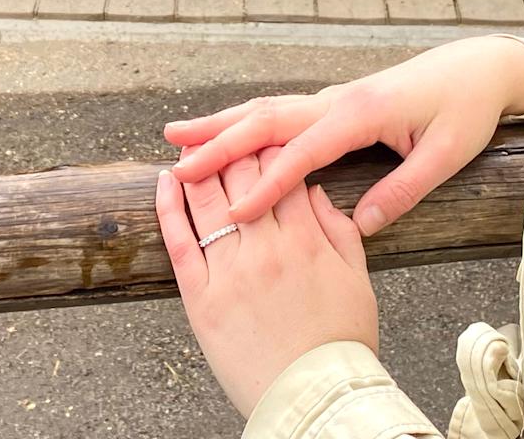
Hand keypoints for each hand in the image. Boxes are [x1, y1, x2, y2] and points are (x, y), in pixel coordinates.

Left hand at [156, 144, 376, 418]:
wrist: (313, 395)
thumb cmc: (341, 340)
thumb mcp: (356, 278)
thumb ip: (337, 228)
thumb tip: (314, 191)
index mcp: (306, 239)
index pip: (285, 173)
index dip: (274, 146)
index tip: (265, 130)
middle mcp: (266, 247)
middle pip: (244, 177)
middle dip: (235, 147)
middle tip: (224, 127)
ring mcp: (231, 271)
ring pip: (208, 201)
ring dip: (198, 166)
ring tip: (189, 145)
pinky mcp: (201, 298)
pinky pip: (180, 243)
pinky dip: (169, 207)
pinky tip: (167, 180)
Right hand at [163, 36, 523, 235]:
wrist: (480, 66)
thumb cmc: (467, 109)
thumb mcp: (446, 155)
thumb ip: (403, 190)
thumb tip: (361, 229)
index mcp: (362, 113)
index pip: (303, 153)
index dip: (268, 183)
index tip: (235, 212)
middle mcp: (339, 101)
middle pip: (268, 121)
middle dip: (220, 142)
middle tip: (175, 162)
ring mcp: (335, 98)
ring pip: (268, 110)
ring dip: (223, 124)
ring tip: (176, 135)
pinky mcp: (338, 103)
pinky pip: (282, 112)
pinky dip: (246, 121)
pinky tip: (227, 133)